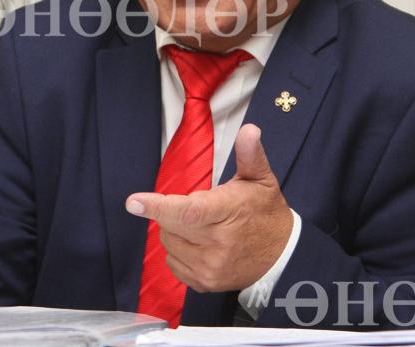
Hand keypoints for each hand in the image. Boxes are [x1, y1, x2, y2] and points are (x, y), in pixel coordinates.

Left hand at [126, 123, 293, 291]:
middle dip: (171, 212)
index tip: (133, 202)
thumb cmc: (265, 213)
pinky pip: (172, 262)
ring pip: (168, 243)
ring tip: (201, 226)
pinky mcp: (203, 283)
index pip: (188, 212)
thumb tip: (249, 130)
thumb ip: (250, 154)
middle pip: (170, 226)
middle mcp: (217, 245)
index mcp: (228, 214)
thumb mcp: (261, 180)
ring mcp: (210, 268)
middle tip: (197, 206)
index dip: (158, 206)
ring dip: (174, 231)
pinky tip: (199, 243)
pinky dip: (178, 250)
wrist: (281, 258)